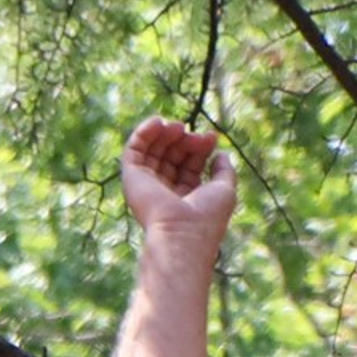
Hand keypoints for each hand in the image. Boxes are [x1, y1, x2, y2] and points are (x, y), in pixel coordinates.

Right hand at [121, 117, 235, 244]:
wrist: (182, 234)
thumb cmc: (206, 218)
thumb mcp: (224, 190)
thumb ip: (224, 171)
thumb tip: (221, 153)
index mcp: (185, 198)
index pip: (189, 165)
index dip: (200, 148)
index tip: (211, 138)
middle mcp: (164, 193)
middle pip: (171, 155)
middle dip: (184, 139)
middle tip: (193, 134)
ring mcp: (147, 186)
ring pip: (152, 150)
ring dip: (165, 133)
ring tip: (179, 126)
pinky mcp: (132, 179)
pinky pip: (134, 149)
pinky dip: (144, 132)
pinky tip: (158, 122)